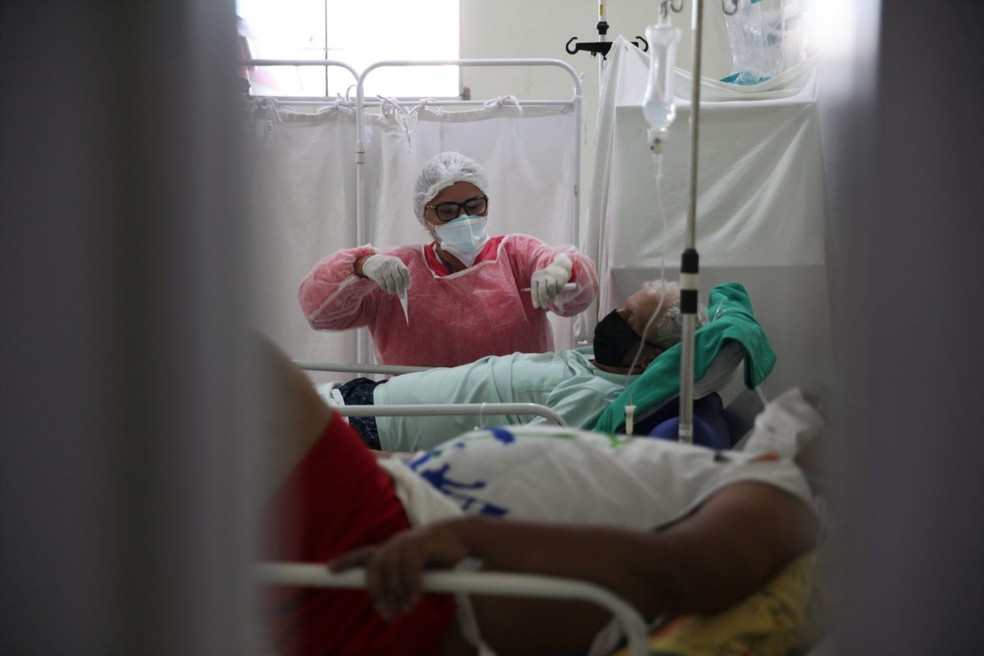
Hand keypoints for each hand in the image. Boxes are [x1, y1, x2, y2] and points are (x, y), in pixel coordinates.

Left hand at [329, 521, 468, 620]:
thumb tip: (391, 608)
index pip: (364, 555)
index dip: (346, 561)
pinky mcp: (421, 544)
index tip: (329, 568)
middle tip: (385, 612)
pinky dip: (412, 587)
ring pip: (392, 572)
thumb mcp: (418, 571)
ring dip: (397, 594)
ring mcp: (407, 542)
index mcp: (390, 549)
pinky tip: (416, 600)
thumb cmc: (439, 557)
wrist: (462, 538)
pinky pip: (411, 569)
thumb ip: (403, 585)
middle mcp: (394, 544)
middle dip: (377, 592)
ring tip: (405, 610)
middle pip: (374, 568)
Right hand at [361, 254, 410, 294]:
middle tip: (402, 297)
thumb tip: (404, 289)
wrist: (371, 261)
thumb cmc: (387, 267)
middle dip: (400, 289)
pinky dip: (385, 288)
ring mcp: (383, 268)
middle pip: (398, 278)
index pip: (404, 271)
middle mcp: (391, 264)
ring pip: (390, 282)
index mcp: (397, 262)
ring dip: (392, 290)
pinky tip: (386, 288)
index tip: (408, 288)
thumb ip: (399, 275)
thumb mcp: (394, 266)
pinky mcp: (376, 273)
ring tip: (392, 292)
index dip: (407, 280)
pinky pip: (383, 283)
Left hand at [529, 253, 571, 308]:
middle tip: (544, 307)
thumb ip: (539, 291)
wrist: (559, 268)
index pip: (534, 289)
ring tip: (551, 300)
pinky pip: (558, 287)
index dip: (535, 299)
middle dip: (542, 299)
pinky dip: (557, 292)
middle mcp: (542, 275)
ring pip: (550, 287)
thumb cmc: (547, 279)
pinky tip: (557, 293)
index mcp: (535, 277)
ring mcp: (551, 275)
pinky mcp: (559, 276)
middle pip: (542, 289)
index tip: (536, 307)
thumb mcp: (541, 282)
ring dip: (551, 296)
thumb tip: (539, 304)